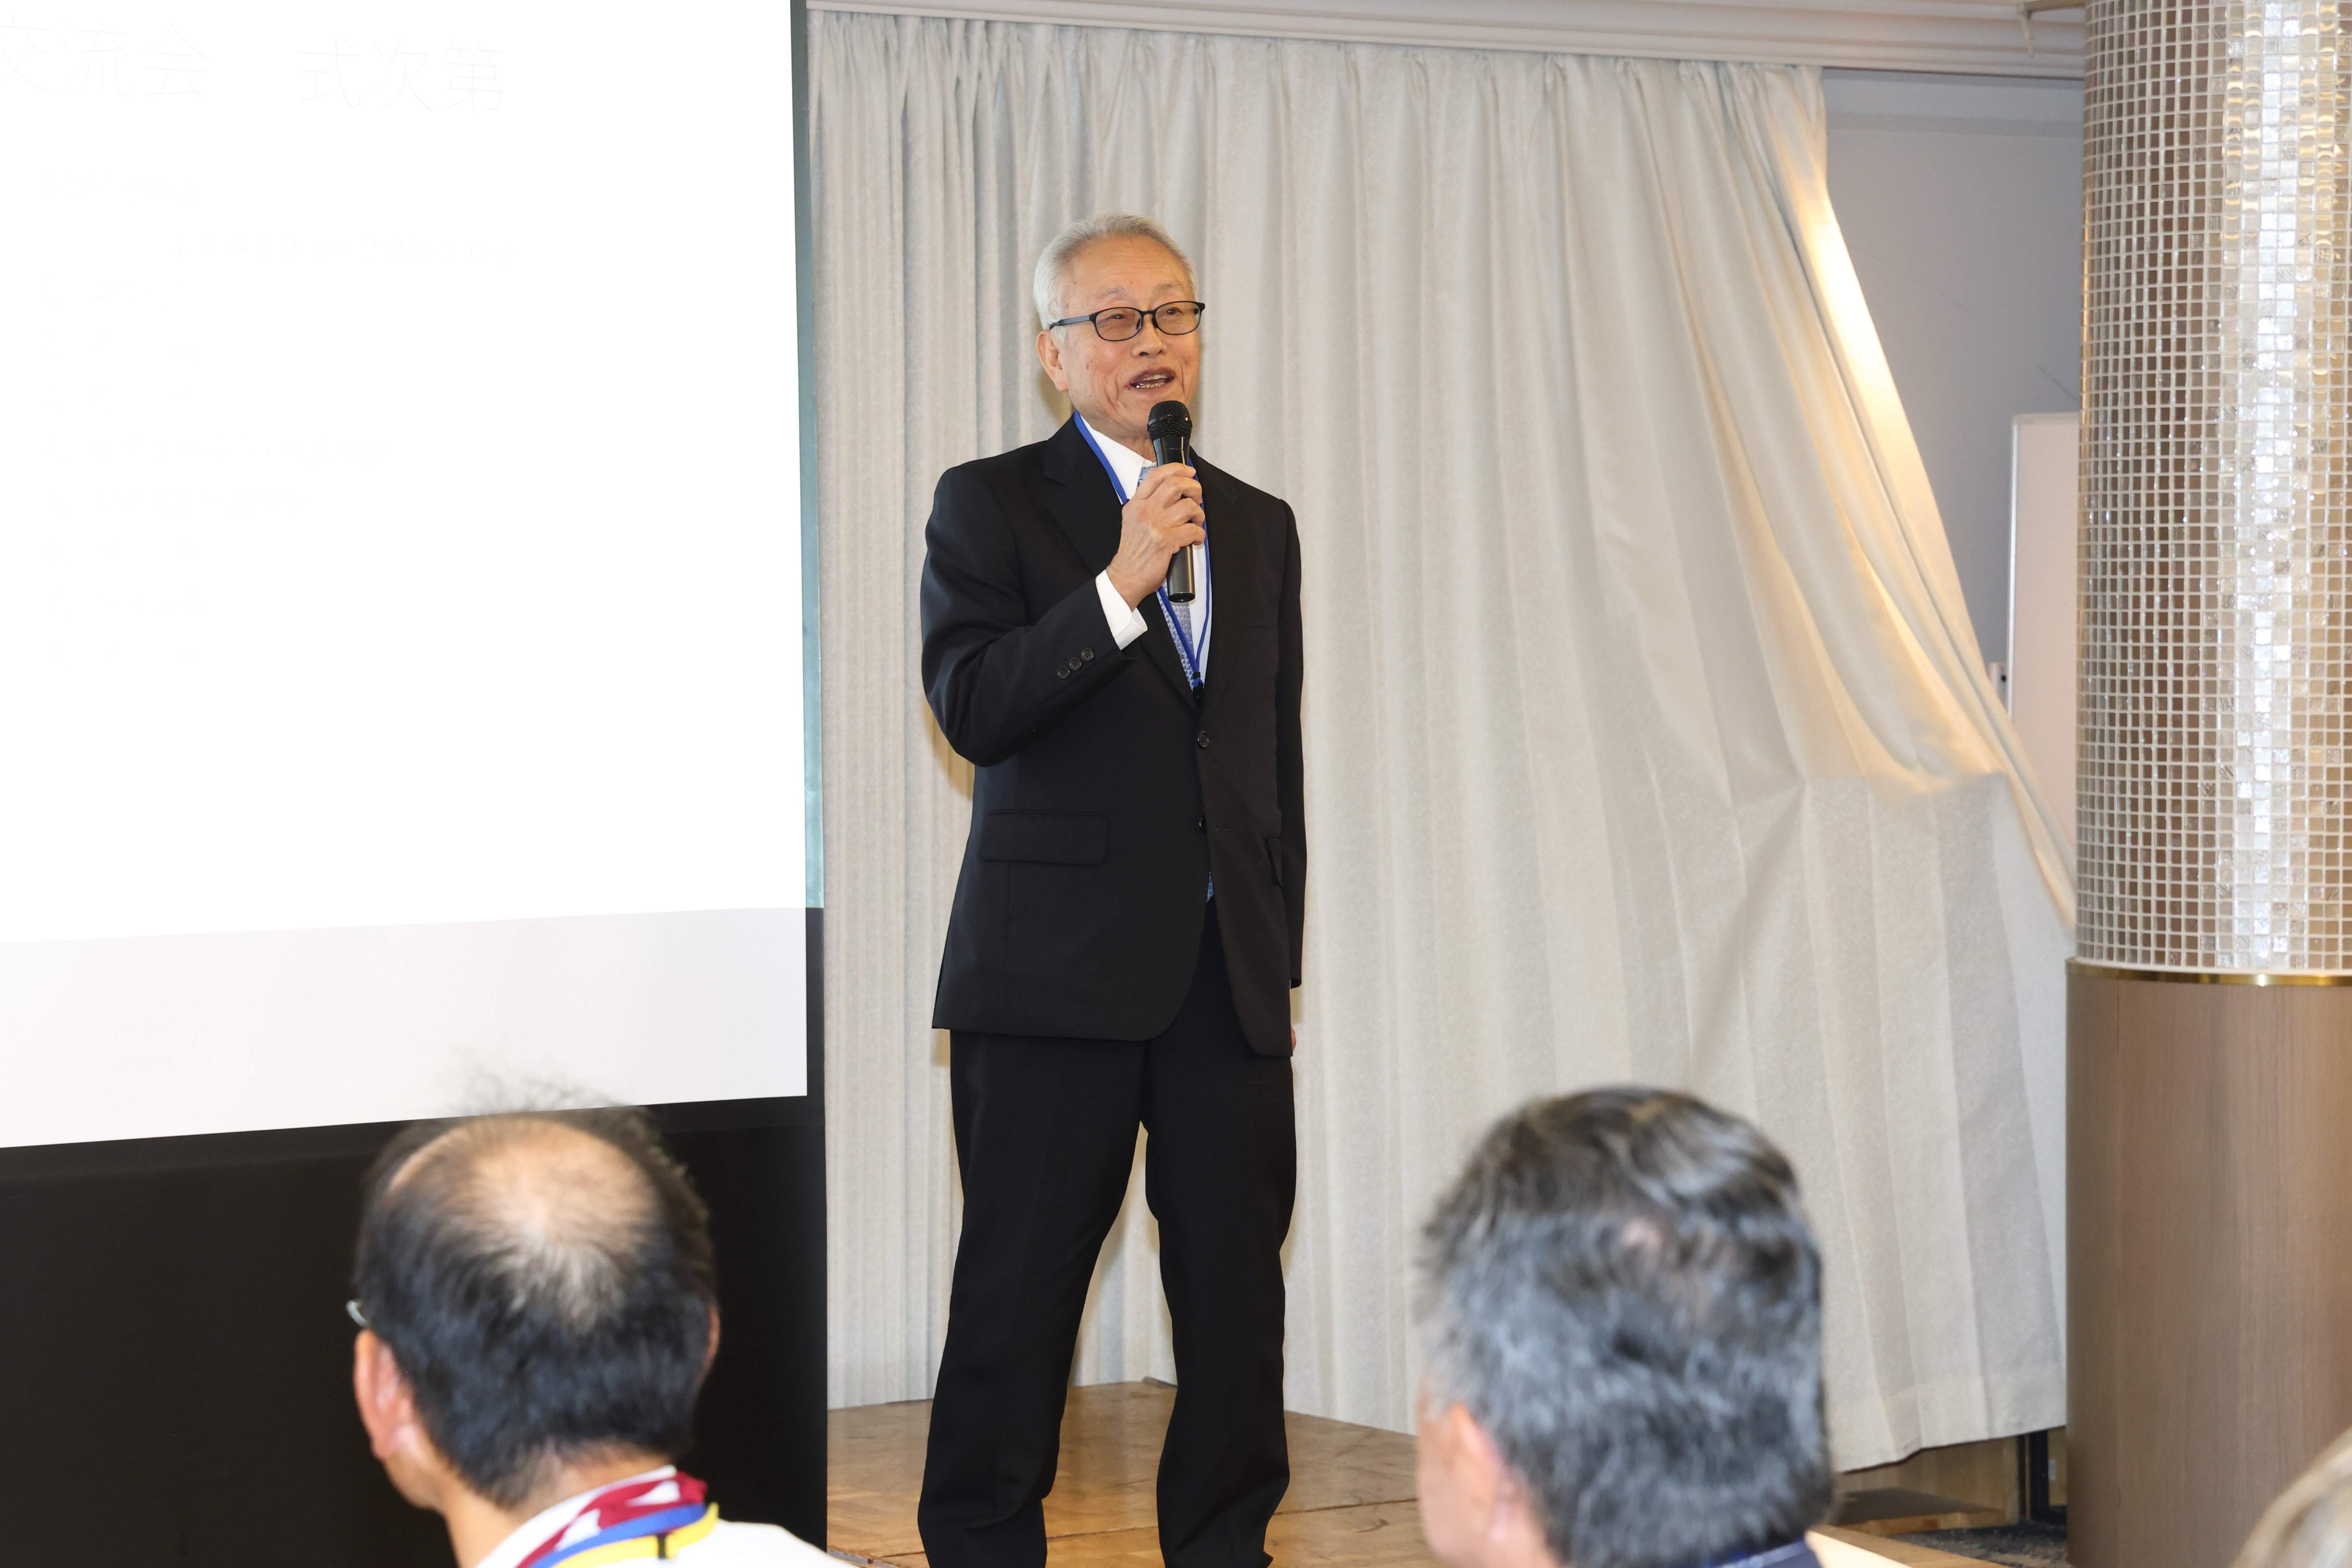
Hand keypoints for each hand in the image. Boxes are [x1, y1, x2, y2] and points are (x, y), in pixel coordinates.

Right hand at [1106, 463, 1204, 607]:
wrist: (1126, 576)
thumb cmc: (1133, 552)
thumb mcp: (1133, 521)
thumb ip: (1147, 505)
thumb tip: (1173, 494)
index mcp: (1136, 504)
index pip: (1157, 475)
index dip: (1177, 469)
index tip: (1189, 472)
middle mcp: (1145, 511)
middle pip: (1175, 485)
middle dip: (1193, 488)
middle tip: (1197, 498)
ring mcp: (1155, 525)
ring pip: (1188, 506)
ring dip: (1199, 514)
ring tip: (1196, 522)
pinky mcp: (1166, 541)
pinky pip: (1192, 530)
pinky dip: (1199, 534)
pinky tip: (1194, 539)